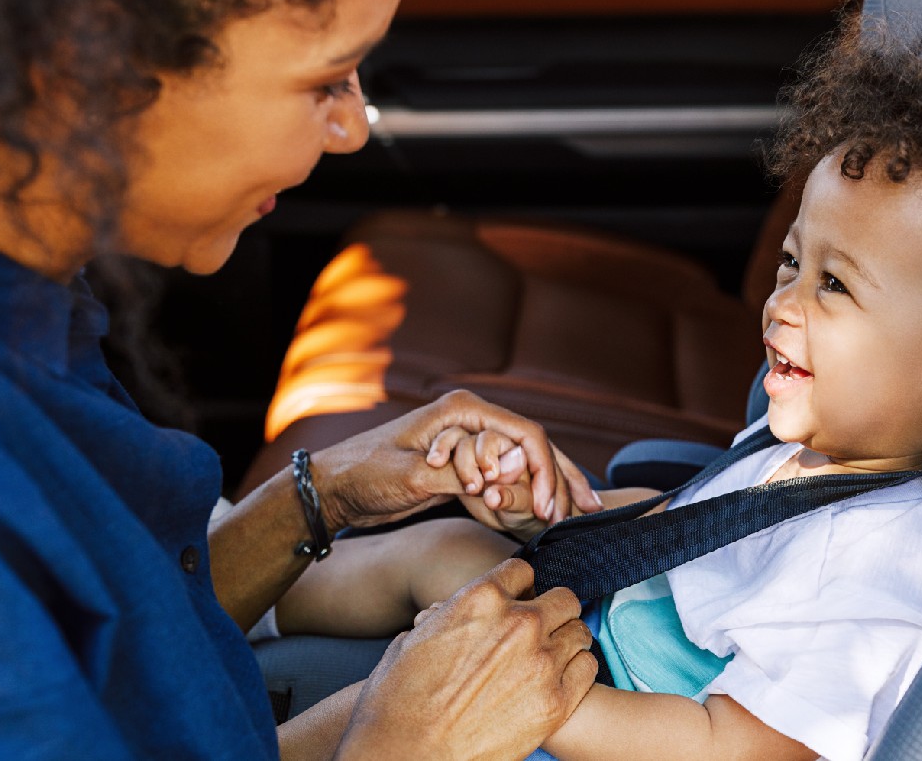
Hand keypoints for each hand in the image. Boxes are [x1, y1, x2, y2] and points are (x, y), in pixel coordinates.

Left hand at [312, 390, 596, 530]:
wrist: (333, 487)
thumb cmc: (363, 473)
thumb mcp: (410, 476)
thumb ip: (456, 475)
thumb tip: (497, 482)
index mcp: (464, 411)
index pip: (525, 433)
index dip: (545, 471)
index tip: (549, 509)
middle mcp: (474, 420)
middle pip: (536, 444)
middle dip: (565, 476)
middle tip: (589, 510)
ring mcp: (472, 442)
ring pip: (528, 459)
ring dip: (556, 485)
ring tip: (586, 511)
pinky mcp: (466, 464)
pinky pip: (511, 475)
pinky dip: (533, 493)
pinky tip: (554, 511)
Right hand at [335, 559, 597, 760]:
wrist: (406, 756)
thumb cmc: (397, 702)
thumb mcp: (413, 638)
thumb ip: (449, 616)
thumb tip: (454, 611)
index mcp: (481, 598)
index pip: (522, 572)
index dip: (516, 589)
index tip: (514, 604)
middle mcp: (519, 623)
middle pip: (562, 598)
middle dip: (550, 611)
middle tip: (538, 632)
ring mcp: (542, 663)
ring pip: (579, 630)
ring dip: (565, 641)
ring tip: (548, 658)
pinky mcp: (557, 702)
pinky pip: (587, 667)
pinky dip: (576, 670)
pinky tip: (556, 681)